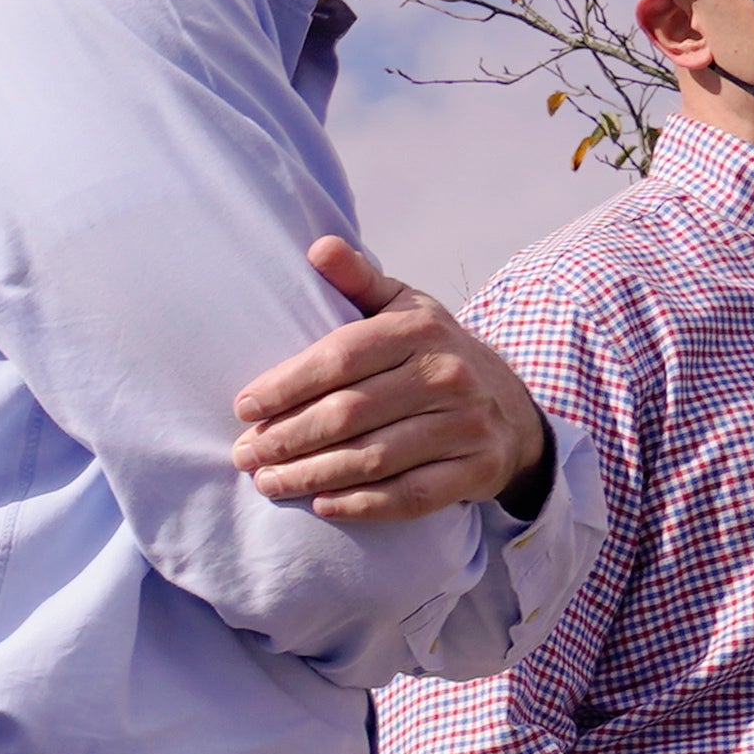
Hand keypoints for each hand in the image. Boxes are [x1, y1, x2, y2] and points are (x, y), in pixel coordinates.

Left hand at [235, 236, 552, 526]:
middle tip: (245, 455)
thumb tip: (317, 247)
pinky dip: (362, 505)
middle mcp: (446, 375)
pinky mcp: (476, 469)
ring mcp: (465, 425)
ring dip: (312, 476)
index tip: (243, 408)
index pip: (340, 357)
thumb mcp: (404, 309)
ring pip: (373, 458)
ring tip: (268, 482)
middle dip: (287, 437)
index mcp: (420, 330)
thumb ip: (358, 281)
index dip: (286, 384)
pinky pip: (410, 496)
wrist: (510, 406)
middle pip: (350, 413)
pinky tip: (321, 506)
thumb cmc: (434, 355)